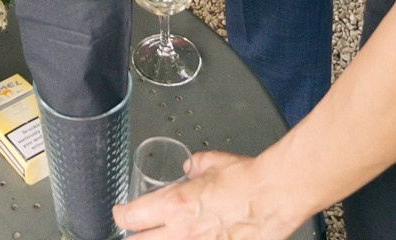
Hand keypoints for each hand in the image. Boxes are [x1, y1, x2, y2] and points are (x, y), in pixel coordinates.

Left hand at [116, 149, 278, 233]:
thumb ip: (196, 166)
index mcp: (175, 205)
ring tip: (159, 235)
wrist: (273, 196)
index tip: (121, 213)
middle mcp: (182, 233)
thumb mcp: (213, 162)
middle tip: (133, 233)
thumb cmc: (246, 180)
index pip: (132, 216)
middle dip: (133, 238)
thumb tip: (190, 168)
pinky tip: (191, 239)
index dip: (122, 215)